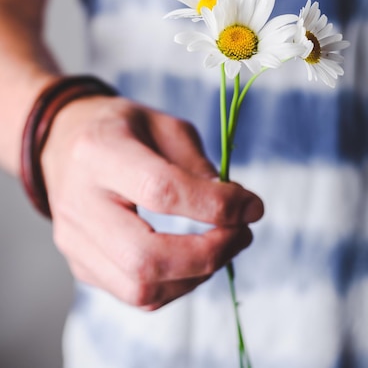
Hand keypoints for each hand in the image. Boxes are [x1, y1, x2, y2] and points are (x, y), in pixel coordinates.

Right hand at [41, 95, 263, 309]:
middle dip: (209, 254)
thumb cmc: (121, 128)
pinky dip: (176, 284)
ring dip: (197, 276)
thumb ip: (196, 164)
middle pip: (146, 257)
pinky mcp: (80, 263)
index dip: (215, 205)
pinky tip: (195, 259)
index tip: (253, 206)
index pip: (160, 191)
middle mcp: (79, 203)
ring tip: (223, 246)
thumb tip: (234, 208)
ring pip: (140, 288)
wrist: (62, 142)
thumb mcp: (162, 125)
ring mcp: (74, 240)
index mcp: (99, 153)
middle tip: (242, 235)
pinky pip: (134, 294)